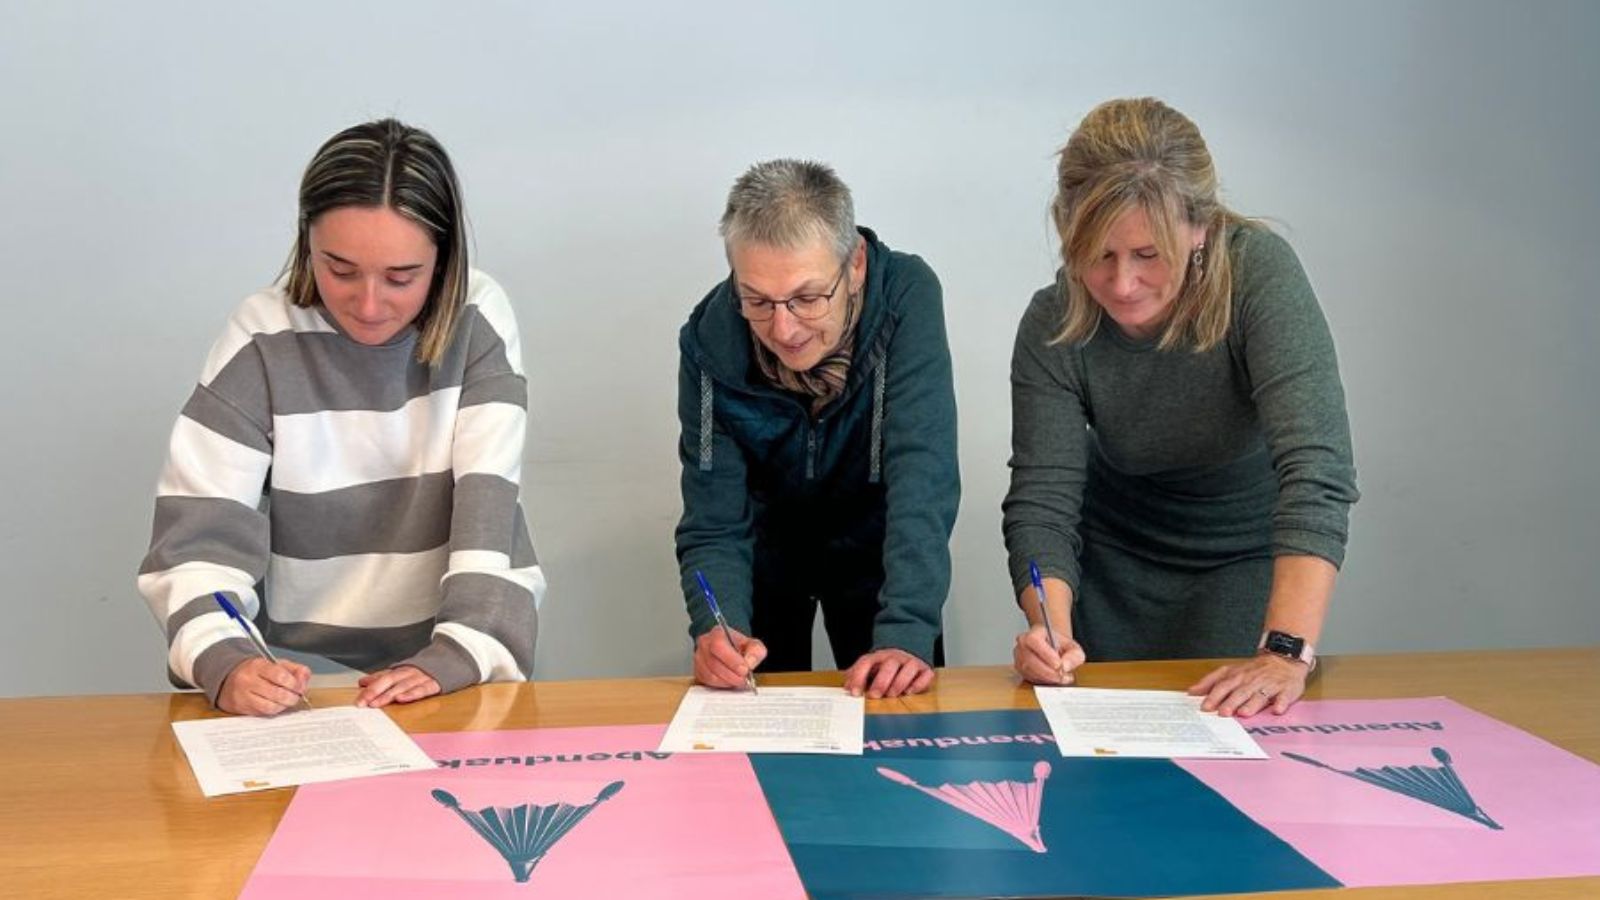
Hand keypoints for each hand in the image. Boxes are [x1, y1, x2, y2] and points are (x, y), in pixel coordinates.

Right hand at [218, 657, 311, 715]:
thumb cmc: (255, 672)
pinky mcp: (242, 709)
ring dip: (284, 705)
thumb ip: (294, 669)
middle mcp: (248, 681)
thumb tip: (305, 677)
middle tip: (296, 695)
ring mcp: (243, 696)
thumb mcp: (275, 664)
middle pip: (277, 693)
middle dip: (292, 696)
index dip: (294, 683)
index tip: (299, 686)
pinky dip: (275, 710)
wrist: (227, 679)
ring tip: (287, 700)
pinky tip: (277, 705)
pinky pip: (264, 713)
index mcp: (257, 665)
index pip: (280, 675)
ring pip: (271, 706)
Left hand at [356, 665, 441, 707]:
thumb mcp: (401, 673)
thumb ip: (382, 678)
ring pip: (402, 686)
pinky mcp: (433, 684)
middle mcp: (408, 673)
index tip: (358, 698)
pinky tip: (402, 699)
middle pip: (389, 681)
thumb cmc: (421, 672)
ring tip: (377, 703)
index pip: (381, 678)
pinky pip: (422, 689)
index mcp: (399, 671)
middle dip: (374, 691)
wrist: (449, 661)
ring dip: (388, 694)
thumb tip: (363, 682)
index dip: (369, 688)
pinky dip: (411, 694)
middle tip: (363, 702)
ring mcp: (421, 678)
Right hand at [693, 628, 766, 688]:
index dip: (732, 660)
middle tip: (744, 679)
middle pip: (714, 663)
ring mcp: (699, 658)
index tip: (744, 669)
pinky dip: (721, 684)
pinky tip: (730, 681)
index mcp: (717, 633)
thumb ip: (755, 651)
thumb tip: (749, 662)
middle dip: (732, 674)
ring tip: (739, 680)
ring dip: (727, 681)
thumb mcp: (753, 644)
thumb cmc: (739, 646)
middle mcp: (704, 644)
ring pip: (710, 675)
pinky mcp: (698, 671)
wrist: (730, 649)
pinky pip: (708, 682)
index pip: (718, 645)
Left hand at [844, 648, 934, 698]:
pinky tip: (910, 692)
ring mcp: (911, 662)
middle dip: (881, 681)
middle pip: (889, 664)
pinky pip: (925, 674)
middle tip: (874, 695)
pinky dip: (918, 684)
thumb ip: (856, 676)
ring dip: (899, 682)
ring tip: (892, 695)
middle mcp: (895, 657)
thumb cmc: (884, 666)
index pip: (866, 662)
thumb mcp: (868, 668)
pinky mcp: (924, 669)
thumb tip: (847, 687)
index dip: (859, 677)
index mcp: (878, 657)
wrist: (907, 650)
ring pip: (908, 668)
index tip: (855, 692)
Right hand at [1013, 624, 1085, 684]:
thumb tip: (1065, 666)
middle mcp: (1023, 642)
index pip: (1034, 640)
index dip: (1045, 653)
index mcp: (1036, 632)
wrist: (1053, 648)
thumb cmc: (1061, 646)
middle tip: (1062, 676)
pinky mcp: (1019, 668)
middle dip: (1047, 671)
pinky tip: (1053, 679)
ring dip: (1046, 677)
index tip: (1058, 664)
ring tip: (1061, 678)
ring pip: (1028, 669)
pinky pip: (1028, 677)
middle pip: (1029, 658)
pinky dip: (1042, 681)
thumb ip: (1073, 656)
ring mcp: (1019, 656)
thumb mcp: (1073, 647)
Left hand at [1189, 653, 1309, 716]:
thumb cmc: (1253, 670)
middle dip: (1231, 702)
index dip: (1214, 696)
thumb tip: (1192, 691)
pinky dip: (1281, 703)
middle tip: (1223, 713)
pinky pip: (1284, 697)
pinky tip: (1277, 709)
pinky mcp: (1286, 690)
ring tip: (1244, 713)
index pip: (1223, 686)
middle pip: (1240, 692)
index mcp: (1237, 676)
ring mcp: (1269, 685)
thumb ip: (1210, 681)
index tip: (1205, 707)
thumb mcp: (1230, 671)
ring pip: (1259, 695)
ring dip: (1251, 704)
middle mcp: (1252, 680)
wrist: (1282, 659)